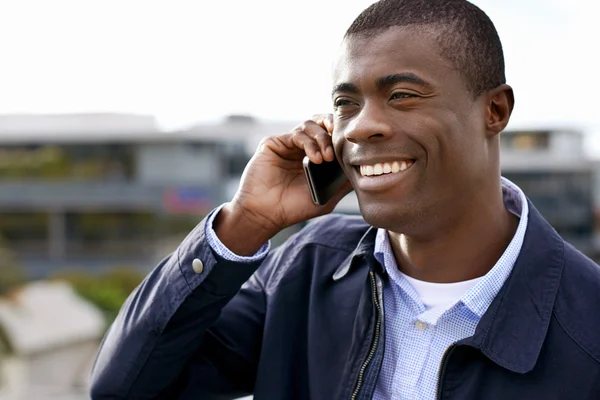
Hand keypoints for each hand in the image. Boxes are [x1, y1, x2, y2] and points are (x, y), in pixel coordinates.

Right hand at [214, 114, 352, 254]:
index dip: (341, 134)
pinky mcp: (274, 143)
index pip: (330, 135)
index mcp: (313, 157)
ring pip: (309, 125)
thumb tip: (364, 170)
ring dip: (322, 138)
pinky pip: (296, 134)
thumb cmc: (293, 208)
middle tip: (340, 140)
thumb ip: (342, 182)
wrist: (266, 214)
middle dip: (332, 127)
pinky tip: (315, 159)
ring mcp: (287, 144)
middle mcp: (300, 148)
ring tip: (326, 158)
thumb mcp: (326, 197)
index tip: (352, 144)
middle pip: (320, 123)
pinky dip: (309, 143)